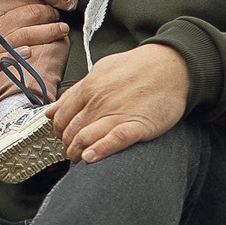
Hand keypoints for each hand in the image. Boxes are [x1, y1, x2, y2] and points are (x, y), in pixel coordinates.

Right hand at [0, 0, 64, 90]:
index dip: (39, 1)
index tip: (47, 6)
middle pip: (30, 13)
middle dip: (49, 14)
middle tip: (57, 17)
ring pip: (29, 33)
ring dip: (50, 32)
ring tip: (61, 31)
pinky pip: (6, 59)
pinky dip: (18, 55)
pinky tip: (29, 52)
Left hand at [48, 43, 188, 163]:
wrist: (173, 66)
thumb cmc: (139, 68)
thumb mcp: (100, 71)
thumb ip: (75, 92)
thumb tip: (52, 110)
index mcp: (89, 87)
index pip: (61, 116)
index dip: (58, 131)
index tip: (61, 137)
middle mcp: (99, 101)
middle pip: (70, 130)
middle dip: (66, 145)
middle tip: (70, 151)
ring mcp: (117, 113)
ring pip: (86, 138)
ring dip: (77, 152)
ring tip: (79, 158)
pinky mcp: (137, 125)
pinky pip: (113, 140)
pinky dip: (99, 151)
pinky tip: (90, 157)